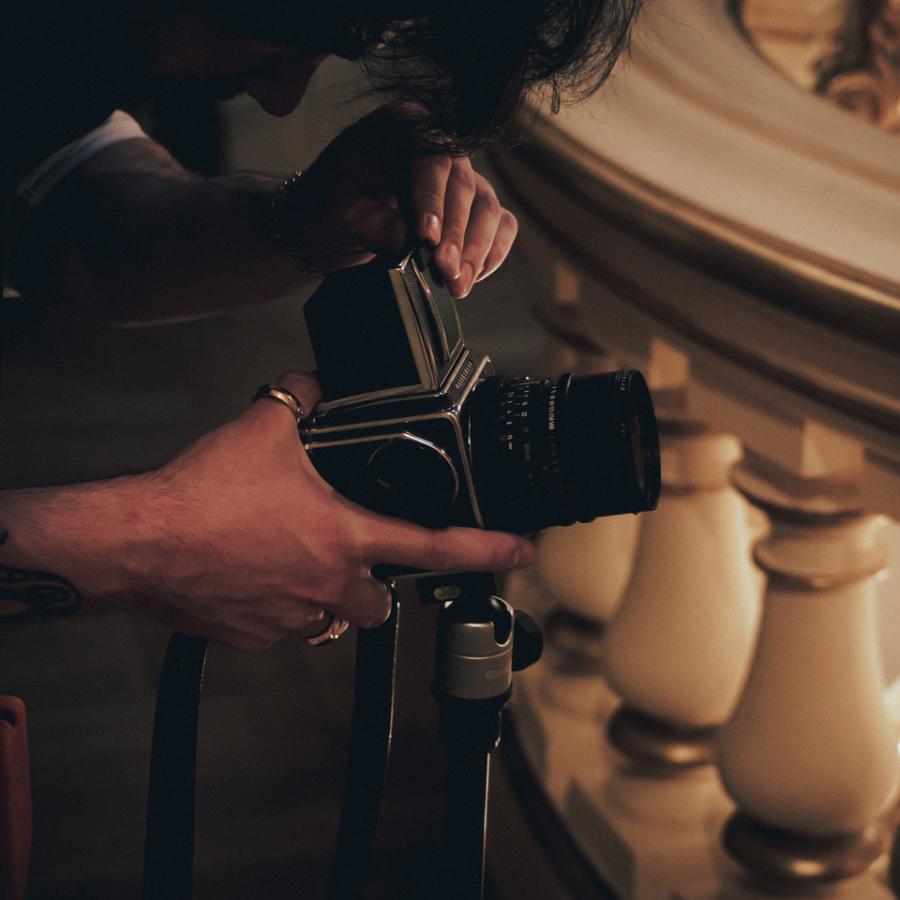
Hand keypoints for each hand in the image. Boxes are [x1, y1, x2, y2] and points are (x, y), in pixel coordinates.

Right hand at [132, 372, 533, 649]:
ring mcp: (292, 618)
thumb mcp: (262, 429)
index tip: (521, 551)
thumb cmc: (200, 496)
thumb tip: (313, 383)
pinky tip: (257, 576)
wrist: (139, 543)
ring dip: (329, 597)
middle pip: (382, 602)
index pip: (437, 546)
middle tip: (354, 554)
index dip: (488, 548)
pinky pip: (287, 629)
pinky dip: (284, 608)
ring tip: (300, 563)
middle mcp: (327, 585)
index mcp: (344, 536)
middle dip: (376, 582)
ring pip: (334, 619)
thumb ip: (299, 398)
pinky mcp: (256, 637)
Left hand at [282, 104, 517, 297]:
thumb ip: (379, 227)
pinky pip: (499, 224)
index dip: (433, 201)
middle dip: (457, 236)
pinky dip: (491, 252)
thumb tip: (414, 246)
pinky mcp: (472, 205)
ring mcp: (460, 175)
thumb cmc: (329, 206)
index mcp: (402, 128)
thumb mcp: (343, 214)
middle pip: (464, 187)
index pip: (430, 160)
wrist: (329, 219)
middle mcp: (439, 145)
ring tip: (458, 285)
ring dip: (476, 251)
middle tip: (447, 272)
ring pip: (487, 208)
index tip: (428, 239)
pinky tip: (473, 276)